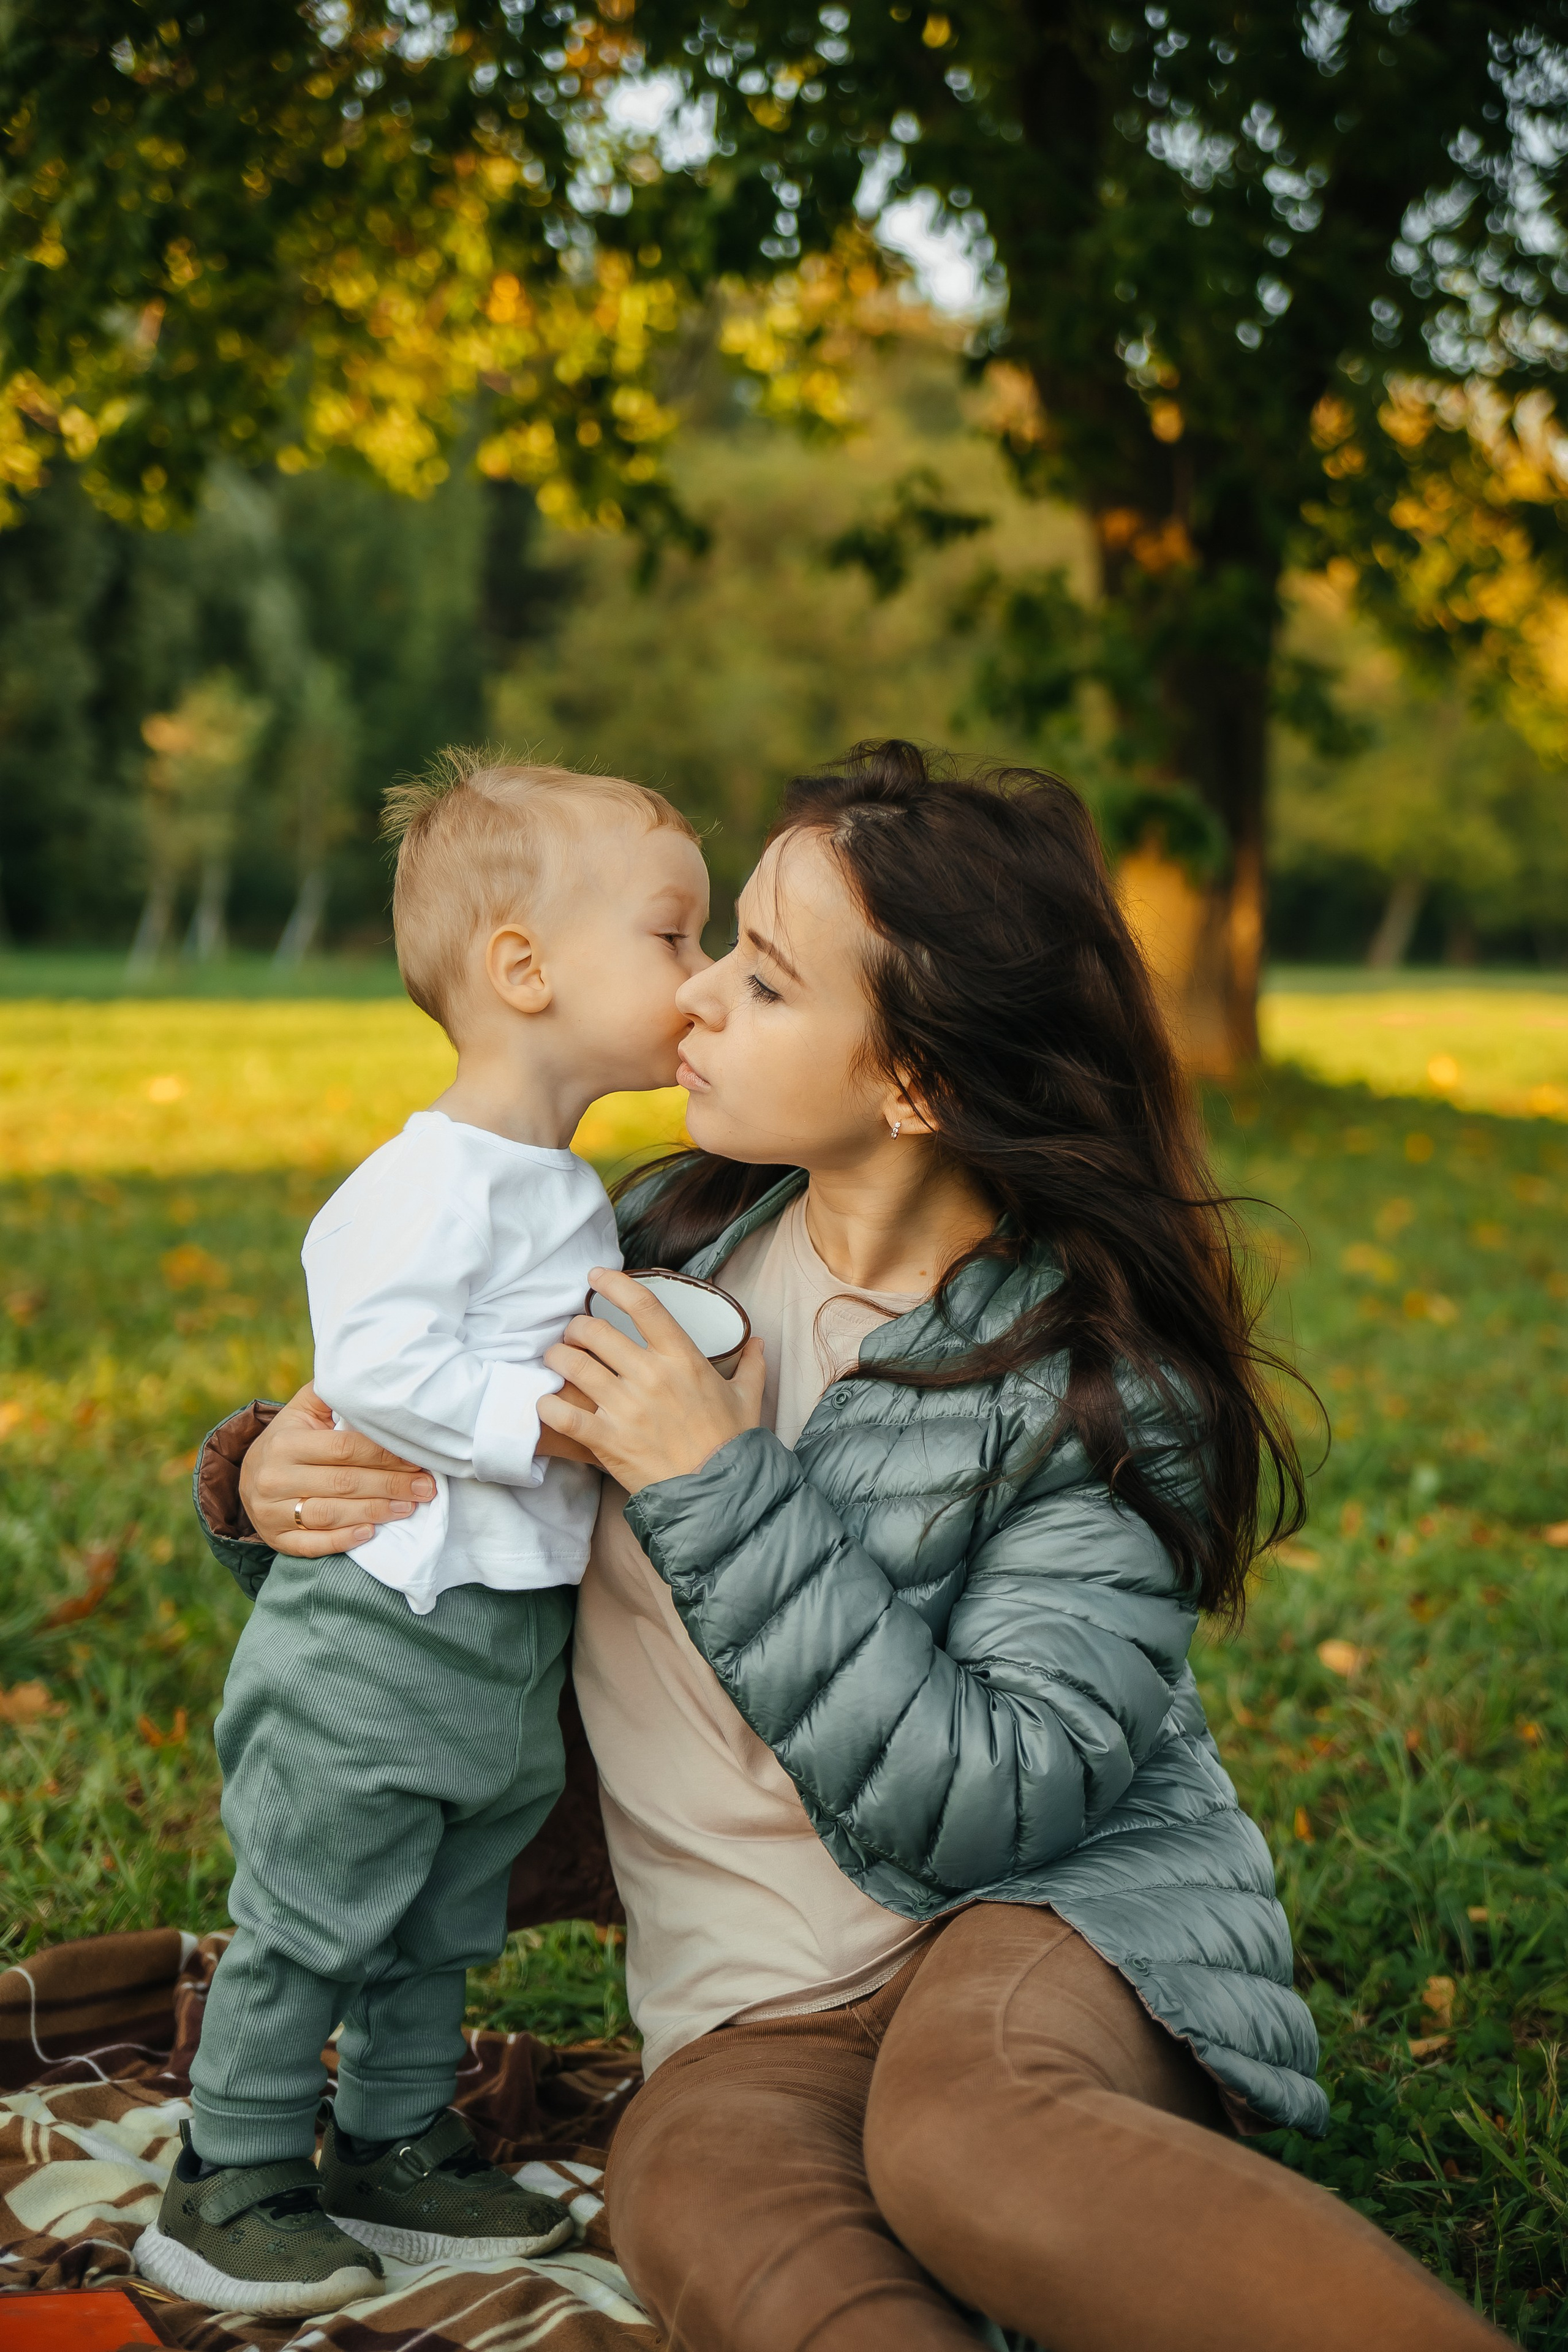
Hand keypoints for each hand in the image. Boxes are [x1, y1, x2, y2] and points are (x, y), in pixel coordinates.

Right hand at [239, 1383, 436, 1555]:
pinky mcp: (276, 1539)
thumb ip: (332, 1396)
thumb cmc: (290, 1438)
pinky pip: (311, 1545)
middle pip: (343, 1483)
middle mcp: (275, 1477)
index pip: (344, 1448)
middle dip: (390, 1485)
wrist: (249, 1475)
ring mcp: (272, 1511)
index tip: (417, 1458)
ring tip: (409, 1507)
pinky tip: (371, 1533)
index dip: (384, 1454)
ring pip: (330, 1514)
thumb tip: (371, 1377)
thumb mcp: (303, 1410)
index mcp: (286, 1441)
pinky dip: (343, 1540)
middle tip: (426, 1487)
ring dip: (375, 1511)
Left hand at [538, 1266, 764, 1492]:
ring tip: (557, 1359)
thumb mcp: (748, 1399)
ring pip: (573, 1365)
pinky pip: (564, 1414)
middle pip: (596, 1331)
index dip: (614, 1283)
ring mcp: (625, 1407)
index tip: (595, 1277)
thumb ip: (751, 1366)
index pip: (643, 1305)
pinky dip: (548, 1406)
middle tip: (574, 1334)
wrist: (719, 1495)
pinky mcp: (607, 1439)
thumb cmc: (732, 1444)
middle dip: (576, 1328)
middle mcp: (650, 1376)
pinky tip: (546, 1402)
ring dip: (558, 1357)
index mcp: (681, 1358)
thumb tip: (759, 1343)